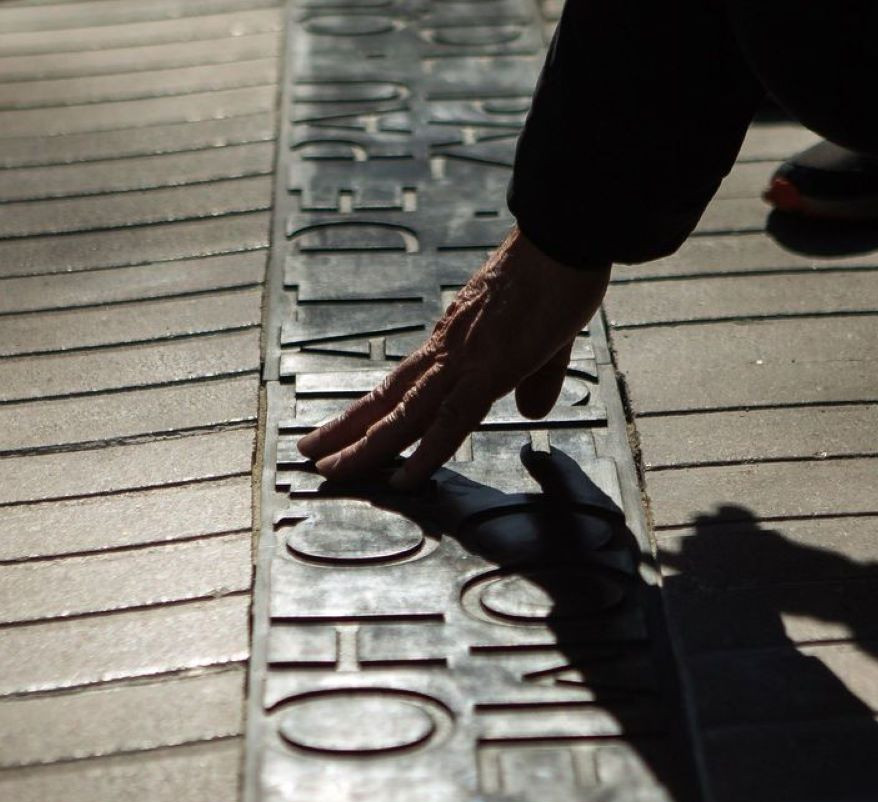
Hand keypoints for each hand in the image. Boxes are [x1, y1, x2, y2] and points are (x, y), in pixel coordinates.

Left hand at [297, 228, 609, 488]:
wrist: (563, 240)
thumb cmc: (557, 275)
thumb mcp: (547, 339)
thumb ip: (537, 379)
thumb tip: (531, 411)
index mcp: (457, 342)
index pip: (404, 384)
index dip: (374, 409)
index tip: (347, 429)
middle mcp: (448, 350)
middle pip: (389, 399)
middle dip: (348, 430)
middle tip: (309, 452)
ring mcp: (463, 360)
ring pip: (404, 414)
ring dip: (366, 447)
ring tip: (330, 469)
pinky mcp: (487, 369)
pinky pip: (449, 421)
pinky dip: (425, 453)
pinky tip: (403, 479)